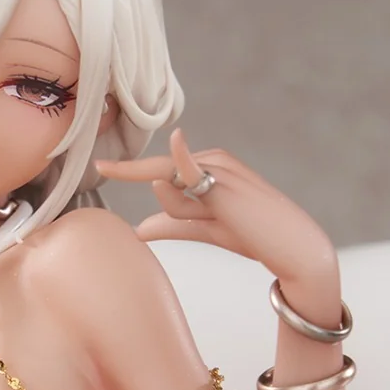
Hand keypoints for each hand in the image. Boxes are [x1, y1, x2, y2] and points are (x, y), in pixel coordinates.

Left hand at [96, 128, 336, 290]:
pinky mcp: (224, 182)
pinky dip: (181, 159)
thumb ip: (173, 225)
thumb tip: (138, 229)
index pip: (164, 170)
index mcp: (210, 166)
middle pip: (162, 173)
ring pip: (172, 188)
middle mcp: (213, 160)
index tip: (103, 167)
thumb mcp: (206, 228)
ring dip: (181, 212)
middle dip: (131, 172)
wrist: (291, 247)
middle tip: (98, 166)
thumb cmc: (254, 235)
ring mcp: (219, 168)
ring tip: (224, 222)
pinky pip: (191, 173)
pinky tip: (175, 142)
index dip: (131, 170)